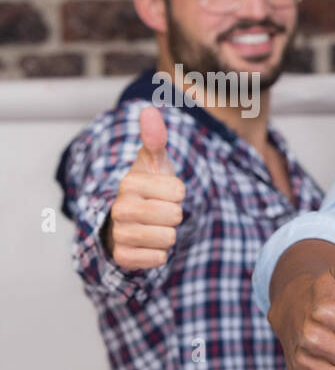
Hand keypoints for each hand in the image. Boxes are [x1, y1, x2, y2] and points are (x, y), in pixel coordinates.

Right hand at [105, 104, 185, 269]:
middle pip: (174, 216)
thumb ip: (155, 139)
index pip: (178, 192)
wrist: (131, 222)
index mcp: (130, 183)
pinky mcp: (122, 257)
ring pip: (168, 238)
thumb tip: (149, 110)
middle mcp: (120, 208)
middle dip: (175, 215)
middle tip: (162, 212)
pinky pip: (158, 259)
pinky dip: (160, 254)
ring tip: (156, 227)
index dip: (178, 194)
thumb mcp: (155, 163)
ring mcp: (119, 233)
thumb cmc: (149, 188)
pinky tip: (149, 245)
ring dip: (169, 235)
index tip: (165, 193)